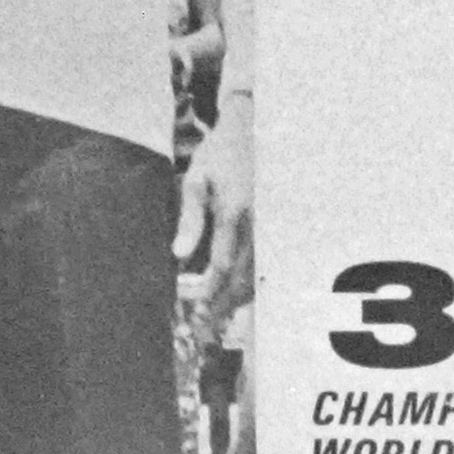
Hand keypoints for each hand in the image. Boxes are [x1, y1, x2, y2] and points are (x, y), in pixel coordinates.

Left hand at [178, 92, 256, 323]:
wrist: (253, 128)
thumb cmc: (219, 153)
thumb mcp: (196, 181)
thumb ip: (190, 220)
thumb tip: (178, 255)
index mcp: (235, 214)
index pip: (220, 266)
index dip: (205, 290)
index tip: (188, 301)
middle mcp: (257, 225)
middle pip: (242, 279)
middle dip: (221, 305)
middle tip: (202, 325)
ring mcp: (270, 226)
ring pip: (257, 275)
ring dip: (237, 299)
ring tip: (216, 315)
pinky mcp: (274, 225)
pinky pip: (266, 263)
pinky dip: (251, 283)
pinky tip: (237, 292)